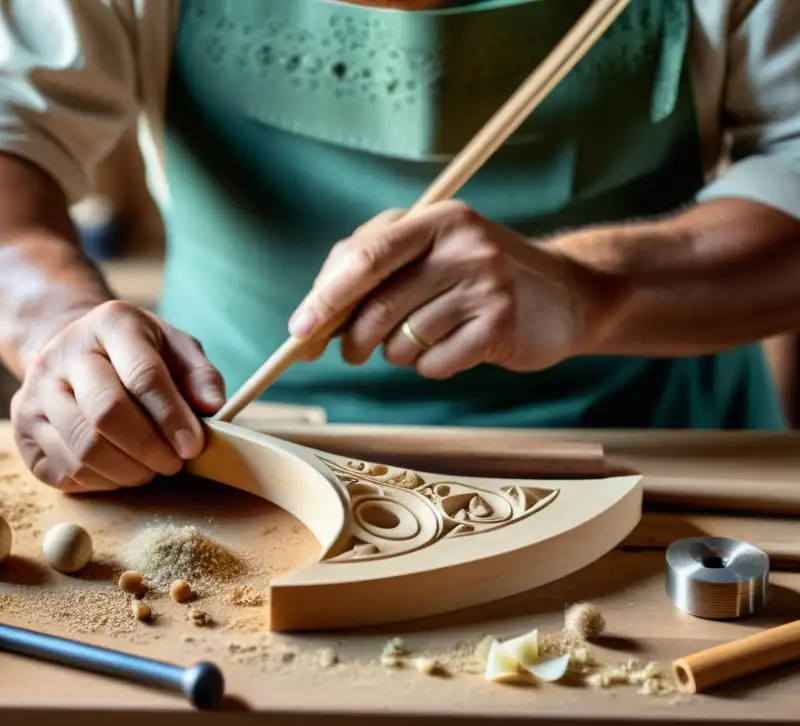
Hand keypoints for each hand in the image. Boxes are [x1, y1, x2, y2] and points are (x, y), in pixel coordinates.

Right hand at [11, 301, 225, 491]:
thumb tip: (212, 406)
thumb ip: (200, 374)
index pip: (142, 374)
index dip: (172, 417)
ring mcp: (34, 393)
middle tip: (173, 463)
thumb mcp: (175, 347)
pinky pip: (66, 472)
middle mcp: (62, 354)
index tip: (194, 446)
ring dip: (128, 471)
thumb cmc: (136, 355)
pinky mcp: (23, 431)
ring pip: (84, 450)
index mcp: (109, 323)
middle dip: (149, 448)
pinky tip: (121, 470)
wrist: (74, 354)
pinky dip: (103, 482)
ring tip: (150, 468)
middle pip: (107, 414)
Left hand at [289, 202, 618, 376]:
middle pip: (378, 306)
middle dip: (353, 339)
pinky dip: (431, 366)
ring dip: (398, 353)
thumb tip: (316, 309)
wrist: (568, 292)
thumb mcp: (434, 248)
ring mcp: (486, 286)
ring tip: (421, 339)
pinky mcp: (501, 327)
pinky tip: (453, 349)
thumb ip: (376, 264)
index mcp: (436, 218)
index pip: (365, 257)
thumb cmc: (479, 273)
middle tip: (351, 352)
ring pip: (403, 340)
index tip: (298, 330)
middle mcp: (463, 246)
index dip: (325, 298)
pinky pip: (435, 364)